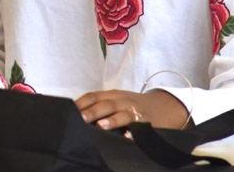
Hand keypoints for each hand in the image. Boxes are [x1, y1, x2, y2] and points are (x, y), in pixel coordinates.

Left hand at [75, 89, 189, 129]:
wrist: (165, 106)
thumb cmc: (132, 104)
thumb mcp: (116, 99)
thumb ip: (99, 105)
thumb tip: (77, 114)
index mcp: (112, 95)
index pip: (93, 96)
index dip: (81, 103)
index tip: (69, 110)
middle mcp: (123, 101)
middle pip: (106, 104)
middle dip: (93, 111)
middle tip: (80, 118)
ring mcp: (136, 112)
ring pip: (123, 115)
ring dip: (112, 120)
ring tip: (102, 126)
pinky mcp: (148, 123)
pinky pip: (141, 129)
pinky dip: (134, 133)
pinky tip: (128, 138)